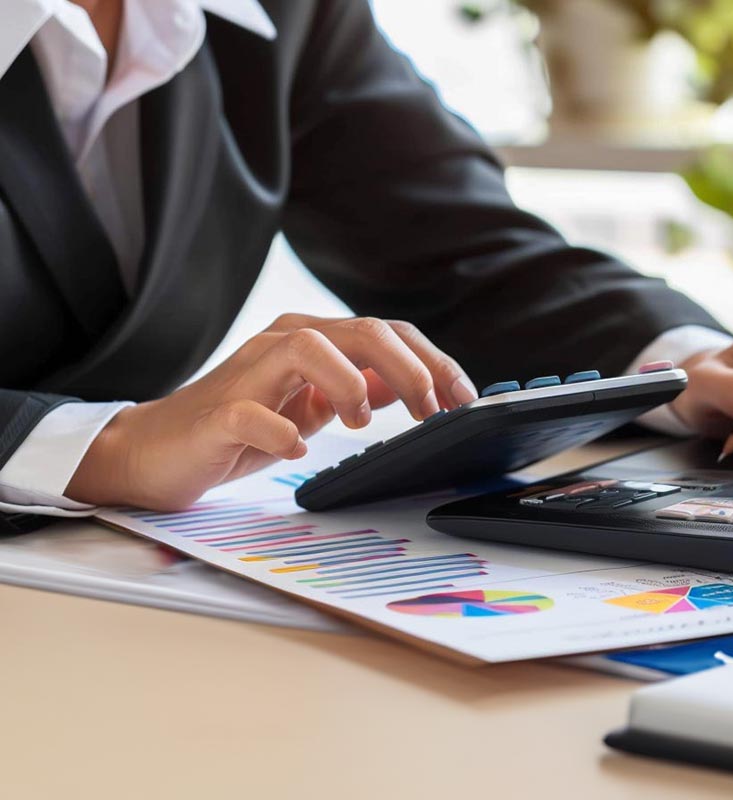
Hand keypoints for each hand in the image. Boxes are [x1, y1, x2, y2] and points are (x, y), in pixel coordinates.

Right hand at [66, 314, 477, 509]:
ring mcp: (247, 375)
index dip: (432, 361)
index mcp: (312, 342)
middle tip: (433, 410)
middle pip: (359, 330)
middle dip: (410, 368)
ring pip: (307, 348)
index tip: (464, 398)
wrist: (157, 451)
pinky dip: (283, 431)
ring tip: (363, 423)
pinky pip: (252, 412)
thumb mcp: (314, 407)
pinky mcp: (218, 414)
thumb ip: (359, 390)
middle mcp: (282, 345)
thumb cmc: (240, 427)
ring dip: (349, 383)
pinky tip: (300, 450)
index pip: (386, 333)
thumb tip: (413, 386)